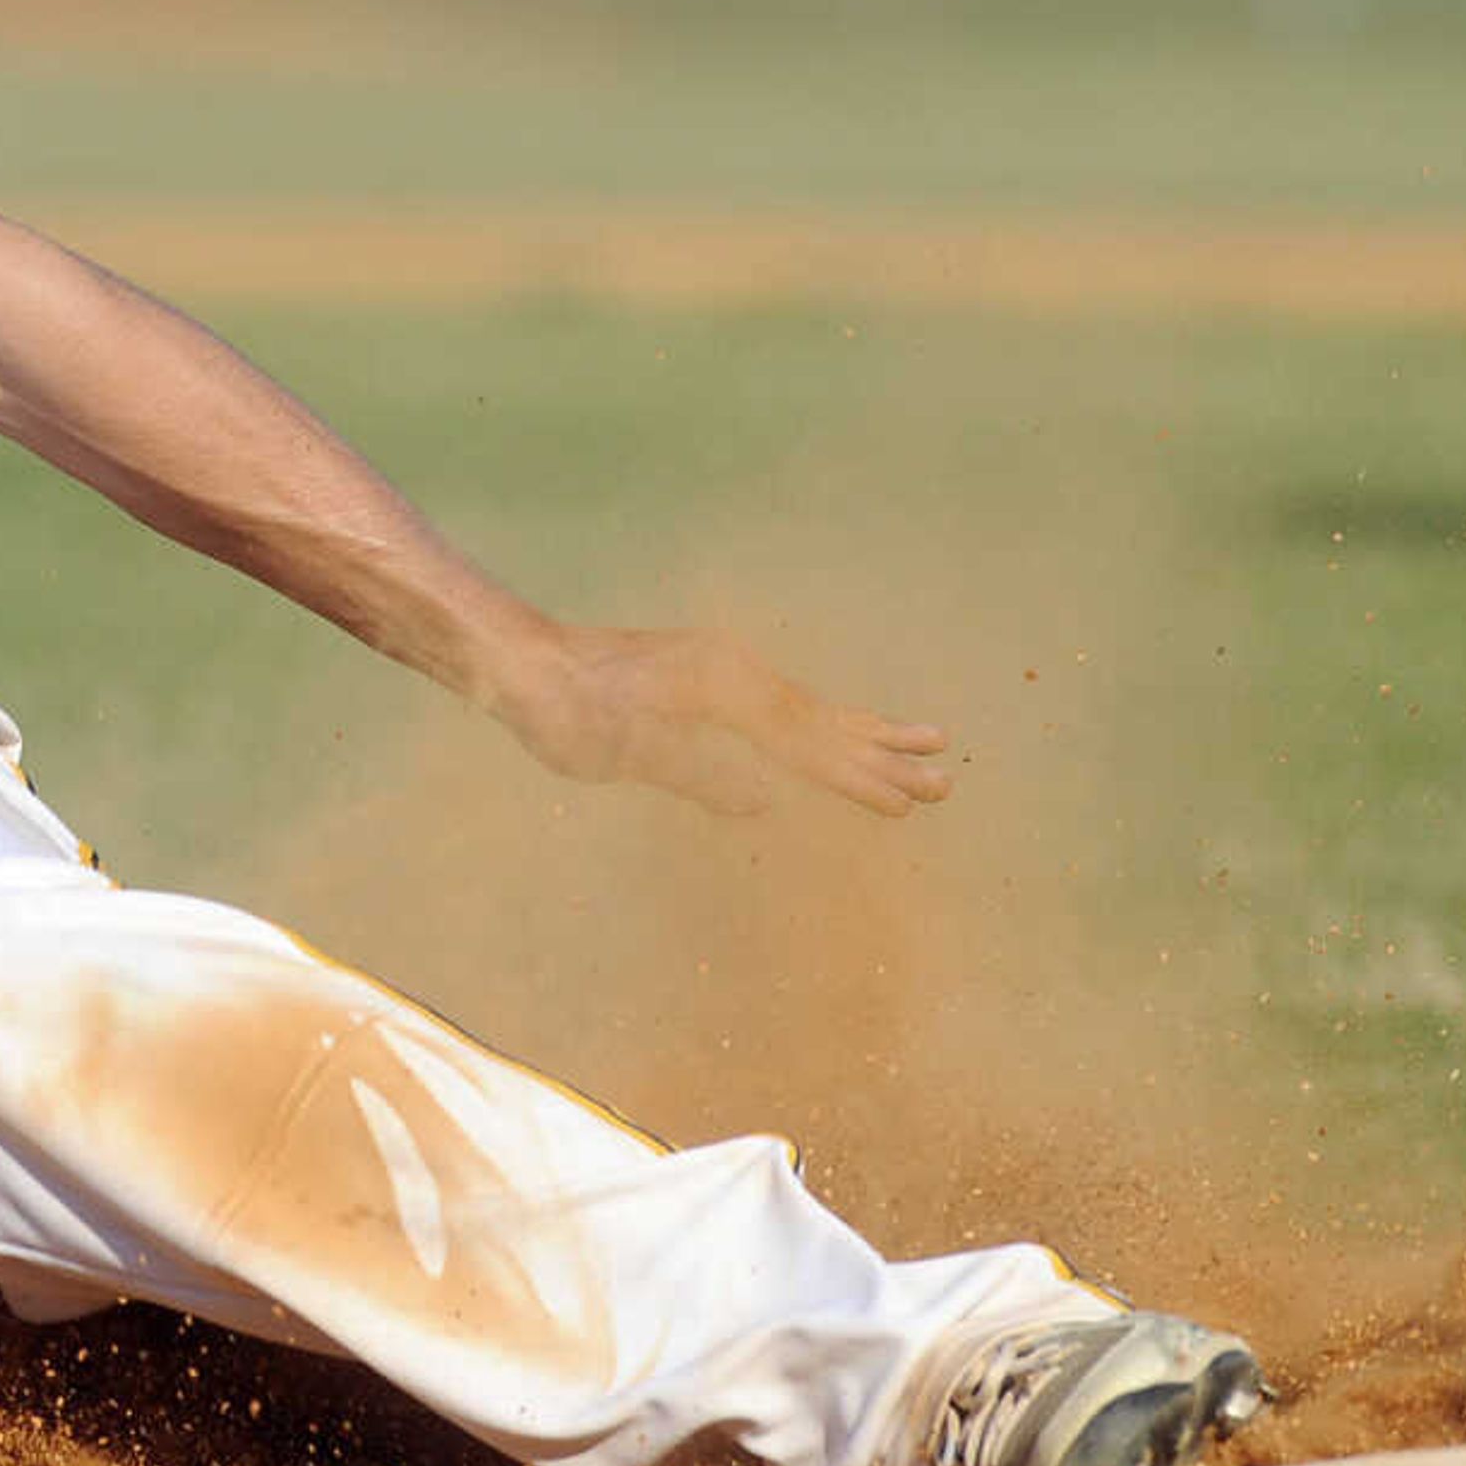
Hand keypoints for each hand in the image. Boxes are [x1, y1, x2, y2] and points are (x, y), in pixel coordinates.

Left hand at [493, 624, 953, 817]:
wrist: (519, 659)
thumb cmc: (563, 710)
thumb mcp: (626, 753)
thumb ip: (697, 777)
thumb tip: (764, 805)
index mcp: (721, 688)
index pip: (802, 744)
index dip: (854, 779)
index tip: (906, 806)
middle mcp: (731, 669)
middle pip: (821, 721)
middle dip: (882, 756)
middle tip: (946, 782)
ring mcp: (720, 666)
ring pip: (808, 708)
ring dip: (864, 734)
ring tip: (928, 742)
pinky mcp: (706, 670)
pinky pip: (780, 703)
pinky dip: (821, 722)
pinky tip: (839, 733)